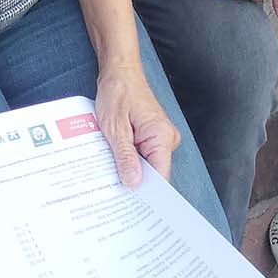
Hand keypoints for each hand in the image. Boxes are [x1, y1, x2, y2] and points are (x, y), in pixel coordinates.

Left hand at [95, 60, 178, 185]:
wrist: (119, 71)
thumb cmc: (117, 92)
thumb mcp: (115, 128)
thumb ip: (125, 157)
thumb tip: (134, 184)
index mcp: (162, 136)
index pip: (161, 176)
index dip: (147, 193)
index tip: (131, 207)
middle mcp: (167, 138)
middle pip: (154, 173)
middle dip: (134, 182)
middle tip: (113, 195)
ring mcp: (161, 137)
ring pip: (147, 165)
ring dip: (129, 169)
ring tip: (111, 175)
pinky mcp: (152, 136)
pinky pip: (143, 155)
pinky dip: (129, 160)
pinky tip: (115, 163)